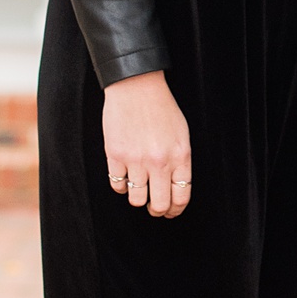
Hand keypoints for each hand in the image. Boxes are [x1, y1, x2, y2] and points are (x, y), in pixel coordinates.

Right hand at [103, 71, 191, 215]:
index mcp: (180, 156)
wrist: (136, 86)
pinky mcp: (115, 156)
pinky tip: (124, 177)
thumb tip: (174, 188)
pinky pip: (117, 185)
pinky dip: (120, 186)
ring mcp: (136, 160)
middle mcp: (159, 162)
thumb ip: (180, 161)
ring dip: (138, 198)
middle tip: (154, 208)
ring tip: (138, 190)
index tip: (170, 211)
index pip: (181, 197)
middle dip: (157, 211)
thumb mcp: (181, 134)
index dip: (175, 210)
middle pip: (159, 204)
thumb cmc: (161, 108)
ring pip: (136, 200)